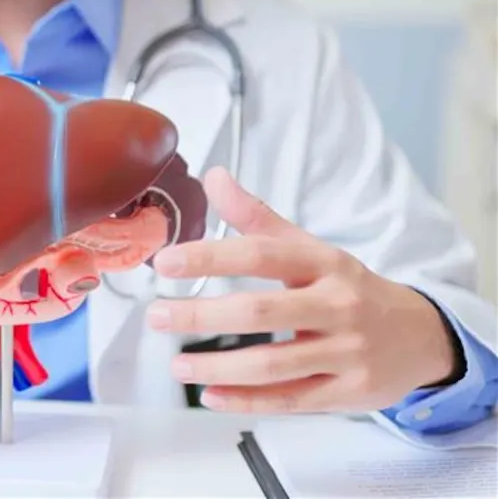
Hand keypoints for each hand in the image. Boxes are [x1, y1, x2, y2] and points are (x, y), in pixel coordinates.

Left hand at [146, 166, 459, 413]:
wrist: (421, 336)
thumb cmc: (350, 288)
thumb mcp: (310, 249)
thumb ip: (258, 218)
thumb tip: (214, 177)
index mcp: (324, 263)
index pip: (262, 255)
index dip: (211, 257)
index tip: (166, 263)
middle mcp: (336, 305)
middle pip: (260, 312)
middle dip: (201, 316)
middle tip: (157, 316)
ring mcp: (345, 352)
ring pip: (272, 364)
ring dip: (218, 366)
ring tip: (176, 365)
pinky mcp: (348, 392)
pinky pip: (290, 400)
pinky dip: (247, 401)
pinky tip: (211, 396)